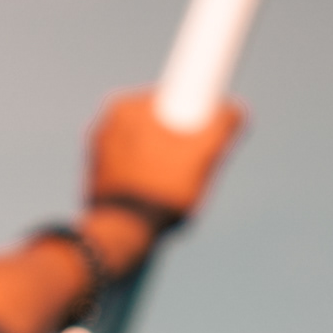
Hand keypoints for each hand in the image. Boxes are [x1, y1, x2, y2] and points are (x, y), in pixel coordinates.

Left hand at [82, 88, 245, 227]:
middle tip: (191, 167)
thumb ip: (224, 124)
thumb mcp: (205, 153)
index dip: (196, 118)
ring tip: (173, 185)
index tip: (204, 138)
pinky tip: (156, 193)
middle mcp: (106, 123)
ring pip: (148, 147)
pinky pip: (133, 167)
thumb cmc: (162, 190)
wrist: (123, 233)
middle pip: (161, 123)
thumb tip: (235, 112)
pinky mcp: (96, 176)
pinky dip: (146, 176)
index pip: (174, 98)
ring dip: (164, 161)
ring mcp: (98, 150)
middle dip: (180, 142)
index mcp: (127, 106)